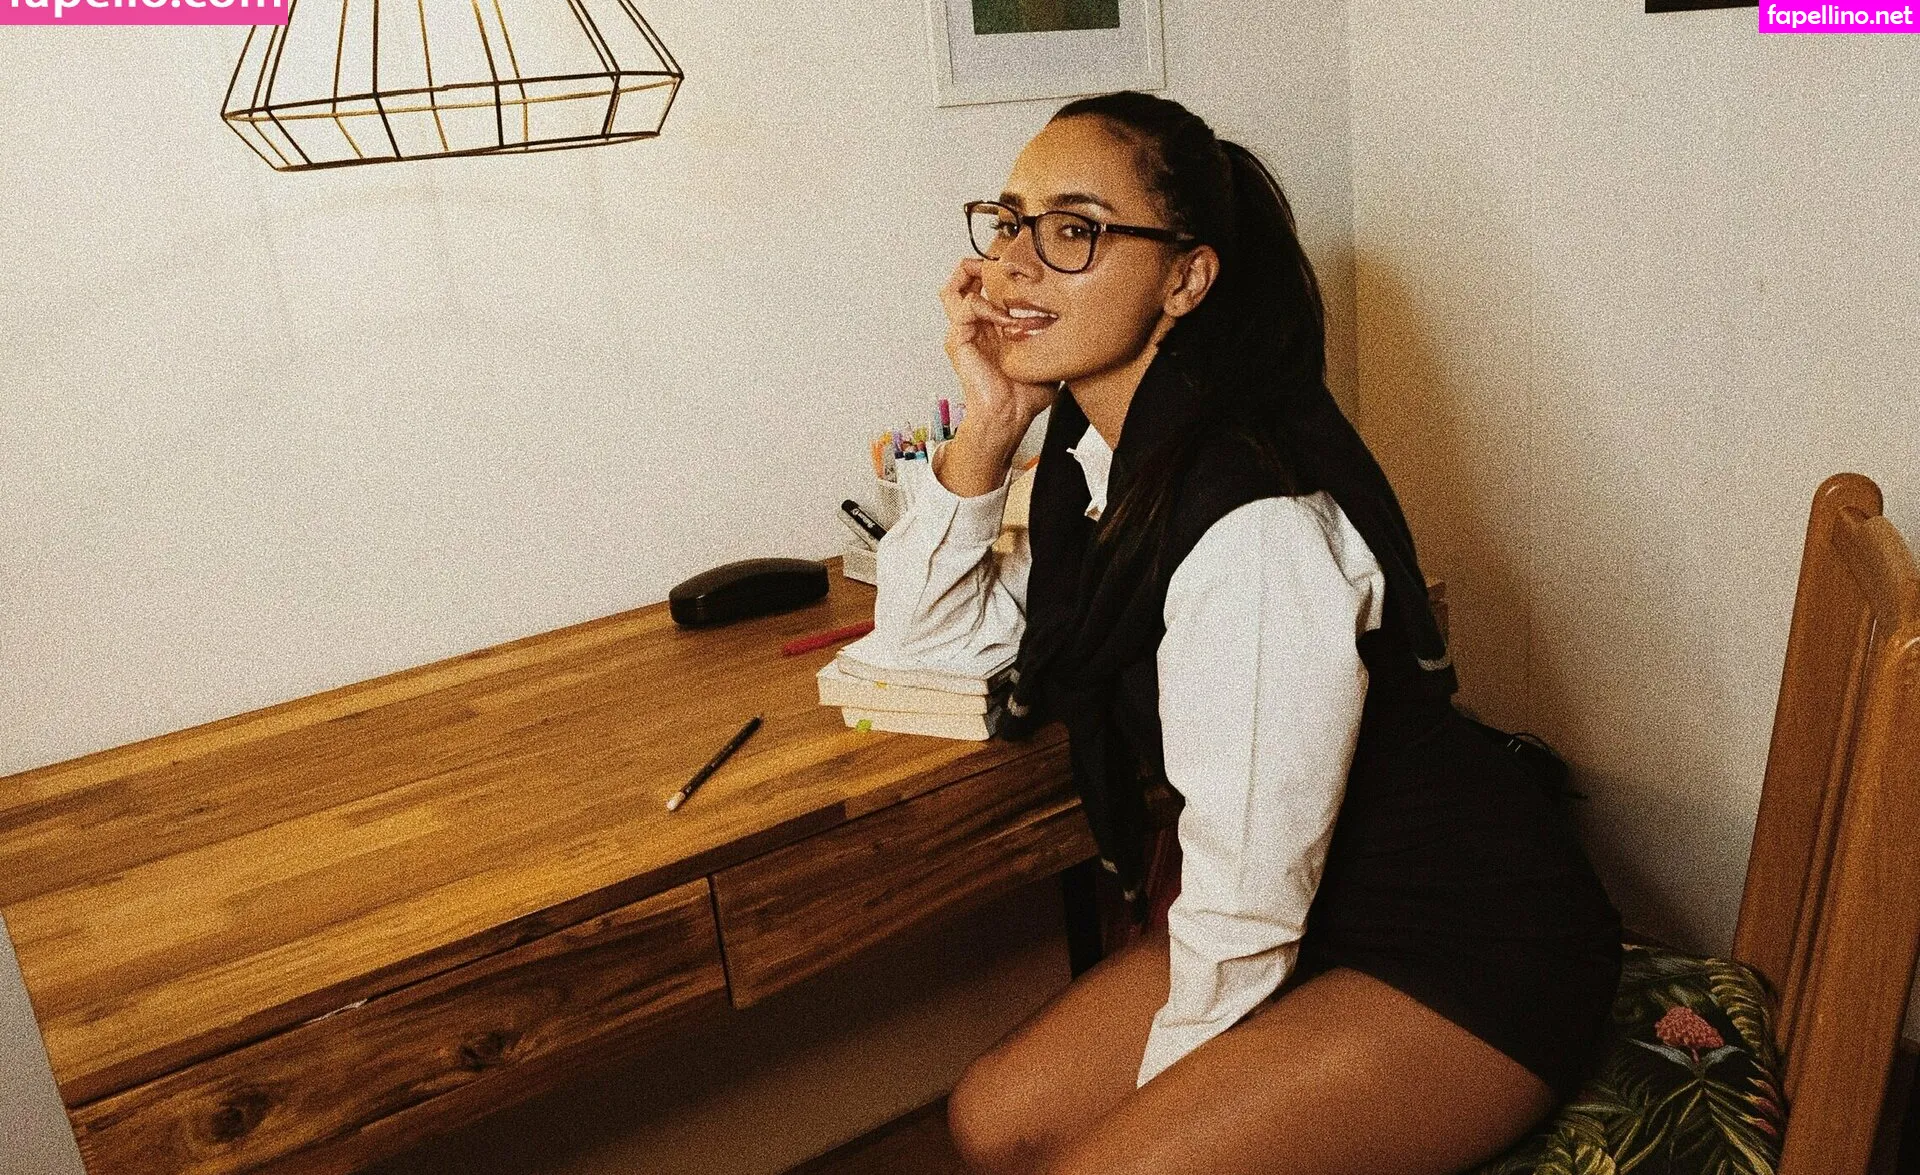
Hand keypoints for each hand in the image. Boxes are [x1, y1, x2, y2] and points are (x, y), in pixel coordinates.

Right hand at [939, 259, 1058, 455]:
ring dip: (976, 279)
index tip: (1020, 270)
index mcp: (990, 327)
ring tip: (999, 287)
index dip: (995, 272)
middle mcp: (973, 327)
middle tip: (996, 263)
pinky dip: (987, 306)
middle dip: (975, 265)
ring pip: (952, 289)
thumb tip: (1079, 318)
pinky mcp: (959, 340)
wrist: (1010, 417)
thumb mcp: (1047, 354)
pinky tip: (1006, 321)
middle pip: (959, 281)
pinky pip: (966, 307)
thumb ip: (1052, 334)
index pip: (981, 287)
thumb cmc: (1024, 395)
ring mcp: (963, 332)